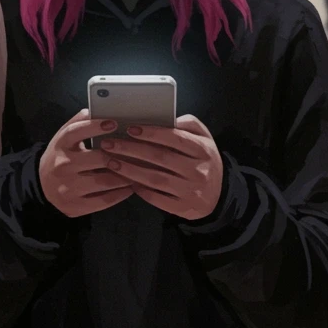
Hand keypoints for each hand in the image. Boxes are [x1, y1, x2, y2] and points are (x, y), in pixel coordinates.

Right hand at [38, 109, 134, 217]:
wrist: (42, 187)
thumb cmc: (61, 156)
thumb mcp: (64, 138)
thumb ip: (79, 122)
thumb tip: (97, 108)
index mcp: (60, 145)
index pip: (76, 132)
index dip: (95, 126)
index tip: (114, 122)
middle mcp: (63, 166)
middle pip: (98, 158)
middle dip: (121, 154)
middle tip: (139, 151)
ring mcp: (68, 188)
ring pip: (105, 181)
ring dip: (126, 175)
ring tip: (140, 168)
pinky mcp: (75, 206)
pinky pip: (105, 200)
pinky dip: (121, 193)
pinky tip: (131, 186)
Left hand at [99, 114, 224, 220]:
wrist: (217, 195)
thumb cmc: (203, 160)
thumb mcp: (204, 137)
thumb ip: (188, 124)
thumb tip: (164, 119)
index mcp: (203, 149)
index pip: (175, 138)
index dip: (152, 133)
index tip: (130, 129)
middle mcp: (198, 170)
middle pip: (160, 158)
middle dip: (132, 150)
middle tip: (109, 144)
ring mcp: (190, 191)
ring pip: (155, 179)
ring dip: (130, 170)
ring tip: (111, 162)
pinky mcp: (182, 208)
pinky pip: (156, 198)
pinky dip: (139, 189)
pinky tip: (126, 181)